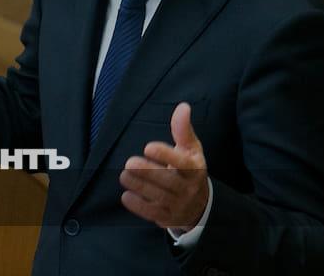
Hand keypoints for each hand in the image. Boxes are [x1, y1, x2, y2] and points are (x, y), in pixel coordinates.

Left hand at [120, 102, 208, 230]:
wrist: (200, 206)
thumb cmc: (190, 170)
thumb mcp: (191, 150)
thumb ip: (183, 130)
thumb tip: (183, 107)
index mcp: (195, 169)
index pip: (183, 163)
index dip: (166, 155)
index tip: (148, 147)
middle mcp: (188, 188)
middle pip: (168, 181)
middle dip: (148, 172)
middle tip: (129, 163)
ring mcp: (178, 205)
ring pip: (158, 197)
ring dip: (139, 186)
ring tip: (124, 175)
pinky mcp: (167, 217)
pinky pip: (152, 213)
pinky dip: (138, 205)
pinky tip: (126, 195)